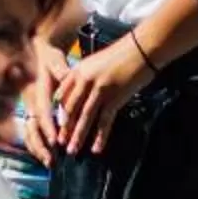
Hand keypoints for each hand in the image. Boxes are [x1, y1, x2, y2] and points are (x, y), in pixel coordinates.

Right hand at [18, 39, 69, 164]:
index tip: (56, 141)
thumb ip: (59, 68)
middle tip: (51, 159)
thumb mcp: (54, 58)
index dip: (48, 128)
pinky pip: (32, 133)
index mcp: (37, 91)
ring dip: (38, 149)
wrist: (38, 54)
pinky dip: (37, 146)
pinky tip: (45, 157)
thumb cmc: (49, 57)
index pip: (42, 113)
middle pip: (32, 128)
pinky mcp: (33, 114)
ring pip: (30, 133)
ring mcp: (30, 110)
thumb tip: (64, 74)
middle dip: (40, 145)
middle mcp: (31, 103)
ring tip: (49, 163)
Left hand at [54, 40, 155, 155]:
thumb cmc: (121, 54)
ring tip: (73, 150)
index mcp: (79, 70)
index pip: (62, 95)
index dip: (59, 112)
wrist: (142, 49)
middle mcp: (86, 80)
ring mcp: (100, 90)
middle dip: (65, 128)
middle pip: (71, 109)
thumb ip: (85, 77)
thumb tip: (79, 96)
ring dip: (78, 136)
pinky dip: (100, 137)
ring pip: (85, 117)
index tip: (55, 125)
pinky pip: (105, 121)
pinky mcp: (115, 97)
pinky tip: (96, 148)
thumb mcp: (96, 62)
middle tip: (60, 143)